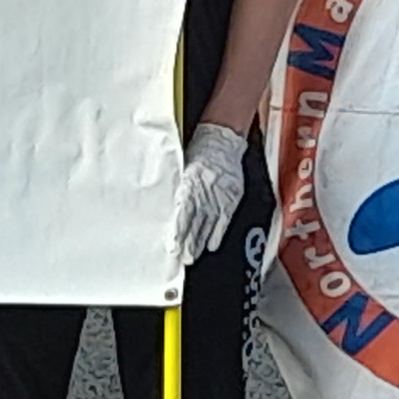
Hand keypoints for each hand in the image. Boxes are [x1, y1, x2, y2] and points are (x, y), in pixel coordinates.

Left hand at [175, 120, 249, 269]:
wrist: (222, 140)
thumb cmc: (198, 151)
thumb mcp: (183, 166)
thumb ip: (179, 188)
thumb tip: (167, 207)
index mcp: (190, 182)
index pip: (183, 212)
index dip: (178, 230)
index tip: (172, 245)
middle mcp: (205, 192)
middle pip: (195, 223)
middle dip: (187, 242)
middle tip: (181, 258)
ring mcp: (220, 197)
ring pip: (208, 225)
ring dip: (200, 242)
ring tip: (192, 257)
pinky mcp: (230, 199)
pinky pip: (223, 220)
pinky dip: (217, 234)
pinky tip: (211, 246)